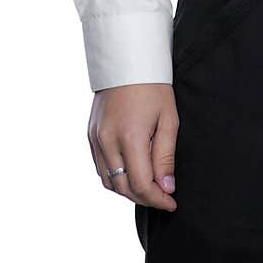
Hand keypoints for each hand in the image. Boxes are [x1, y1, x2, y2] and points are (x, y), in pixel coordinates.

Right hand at [88, 84, 178, 210]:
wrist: (128, 60)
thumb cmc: (153, 87)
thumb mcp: (168, 119)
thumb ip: (165, 156)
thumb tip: (166, 187)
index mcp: (130, 136)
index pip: (141, 184)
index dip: (157, 199)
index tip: (171, 202)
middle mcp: (107, 140)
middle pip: (123, 187)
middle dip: (144, 197)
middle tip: (163, 197)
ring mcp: (95, 138)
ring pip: (109, 181)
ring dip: (128, 190)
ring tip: (149, 187)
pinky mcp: (90, 134)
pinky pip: (100, 167)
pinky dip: (115, 177)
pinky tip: (131, 173)